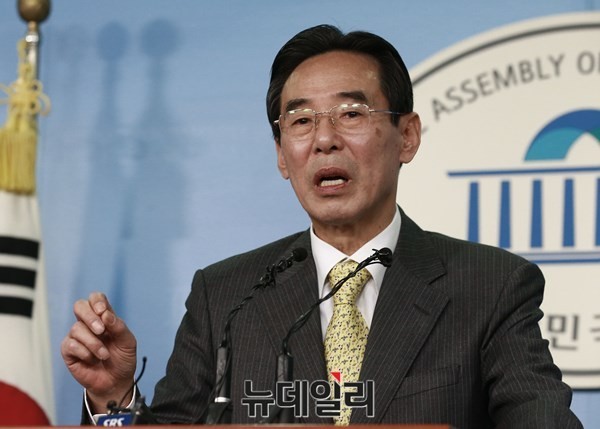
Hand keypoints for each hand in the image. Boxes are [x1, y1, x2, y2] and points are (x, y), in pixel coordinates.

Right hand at [61, 292, 136, 412]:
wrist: (116, 382)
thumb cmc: (123, 359)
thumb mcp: (127, 342)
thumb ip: (118, 326)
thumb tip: (105, 314)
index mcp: (104, 317)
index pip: (95, 298)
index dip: (97, 300)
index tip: (103, 311)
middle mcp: (89, 324)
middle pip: (79, 306)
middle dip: (90, 317)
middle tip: (101, 330)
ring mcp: (78, 337)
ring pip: (76, 328)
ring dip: (93, 343)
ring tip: (104, 355)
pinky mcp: (69, 351)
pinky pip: (70, 344)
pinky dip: (84, 352)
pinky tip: (92, 359)